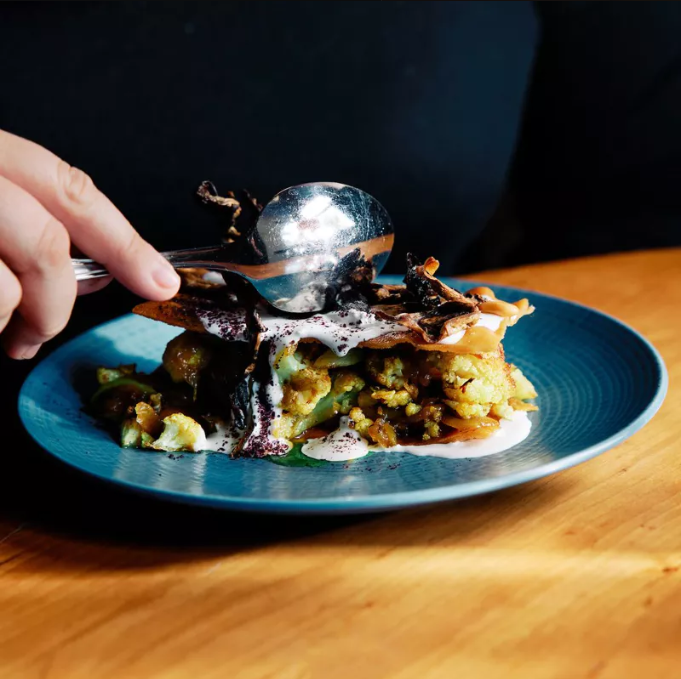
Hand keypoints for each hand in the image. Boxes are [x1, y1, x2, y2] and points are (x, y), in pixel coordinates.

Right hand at [0, 129, 180, 358]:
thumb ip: (41, 228)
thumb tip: (95, 276)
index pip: (71, 190)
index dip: (125, 243)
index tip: (162, 282)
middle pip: (46, 243)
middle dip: (58, 301)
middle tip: (41, 334)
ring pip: (6, 288)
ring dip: (13, 323)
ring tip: (3, 335)